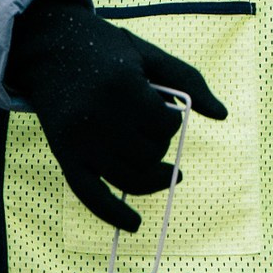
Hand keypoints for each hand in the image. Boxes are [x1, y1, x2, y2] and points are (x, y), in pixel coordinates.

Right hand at [5, 0, 228, 231]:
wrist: (50, 48)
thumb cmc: (107, 49)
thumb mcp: (150, 54)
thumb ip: (188, 80)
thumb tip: (223, 114)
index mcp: (122, 88)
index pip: (166, 126)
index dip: (171, 121)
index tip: (161, 108)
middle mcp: (98, 119)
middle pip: (149, 154)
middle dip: (160, 144)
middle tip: (150, 126)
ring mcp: (79, 141)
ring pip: (129, 176)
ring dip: (149, 172)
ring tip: (156, 162)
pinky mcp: (64, 156)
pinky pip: (90, 195)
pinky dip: (112, 214)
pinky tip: (134, 223)